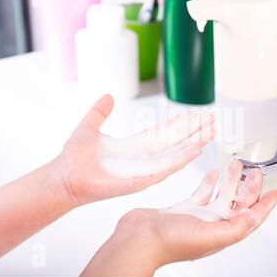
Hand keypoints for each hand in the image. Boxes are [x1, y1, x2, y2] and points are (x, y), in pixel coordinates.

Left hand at [55, 95, 213, 205]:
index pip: (163, 133)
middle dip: (193, 131)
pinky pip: (166, 168)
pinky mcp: (141, 180)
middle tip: (212, 121)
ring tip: (211, 133)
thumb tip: (108, 95)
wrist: (64, 177)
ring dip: (193, 144)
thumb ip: (100, 112)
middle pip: (175, 142)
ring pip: (175, 154)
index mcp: (134, 146)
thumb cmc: (74, 158)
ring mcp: (144, 170)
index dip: (179, 124)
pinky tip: (196, 150)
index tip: (194, 115)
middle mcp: (143, 158)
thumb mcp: (90, 126)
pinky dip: (182, 159)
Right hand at [81, 161, 276, 276]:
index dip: (265, 205)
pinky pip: (201, 193)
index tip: (275, 192)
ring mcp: (197, 216)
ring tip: (236, 165)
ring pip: (220, 195)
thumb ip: (235, 226)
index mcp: (222, 231)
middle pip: (238, 203)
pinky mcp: (183, 208)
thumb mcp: (210, 234)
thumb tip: (255, 217)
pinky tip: (212, 174)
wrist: (139, 238)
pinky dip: (208, 183)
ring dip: (230, 181)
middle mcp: (212, 224)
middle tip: (255, 171)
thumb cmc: (170, 241)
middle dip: (248, 186)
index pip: (251, 217)